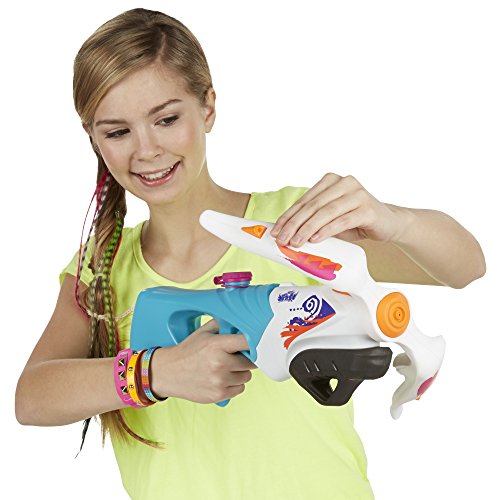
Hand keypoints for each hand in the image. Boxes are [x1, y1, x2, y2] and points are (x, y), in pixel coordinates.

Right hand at [150, 319, 256, 403]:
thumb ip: (223, 325)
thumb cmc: (188, 351)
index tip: (255, 342)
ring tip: (225, 368)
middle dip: (245, 359)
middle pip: (251, 362)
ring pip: (246, 376)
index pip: (248, 342)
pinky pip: (240, 389)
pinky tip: (222, 379)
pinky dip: (234, 385)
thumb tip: (242, 320)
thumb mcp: (203, 332)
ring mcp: (220, 381)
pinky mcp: (219, 395)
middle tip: (235, 357)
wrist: (168, 373)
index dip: (254, 341)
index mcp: (217, 345)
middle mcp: (220, 363)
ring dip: (240, 373)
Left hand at [270, 173, 406, 245]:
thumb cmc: (355, 220)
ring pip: (326, 212)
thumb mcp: (331, 218)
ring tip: (296, 242)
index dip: (288, 216)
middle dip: (294, 224)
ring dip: (307, 229)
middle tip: (282, 239)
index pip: (304, 200)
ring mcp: (357, 194)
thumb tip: (287, 234)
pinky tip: (315, 239)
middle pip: (313, 206)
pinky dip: (327, 230)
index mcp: (331, 181)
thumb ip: (313, 220)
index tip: (275, 231)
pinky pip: (343, 220)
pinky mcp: (367, 209)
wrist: (389, 223)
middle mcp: (344, 183)